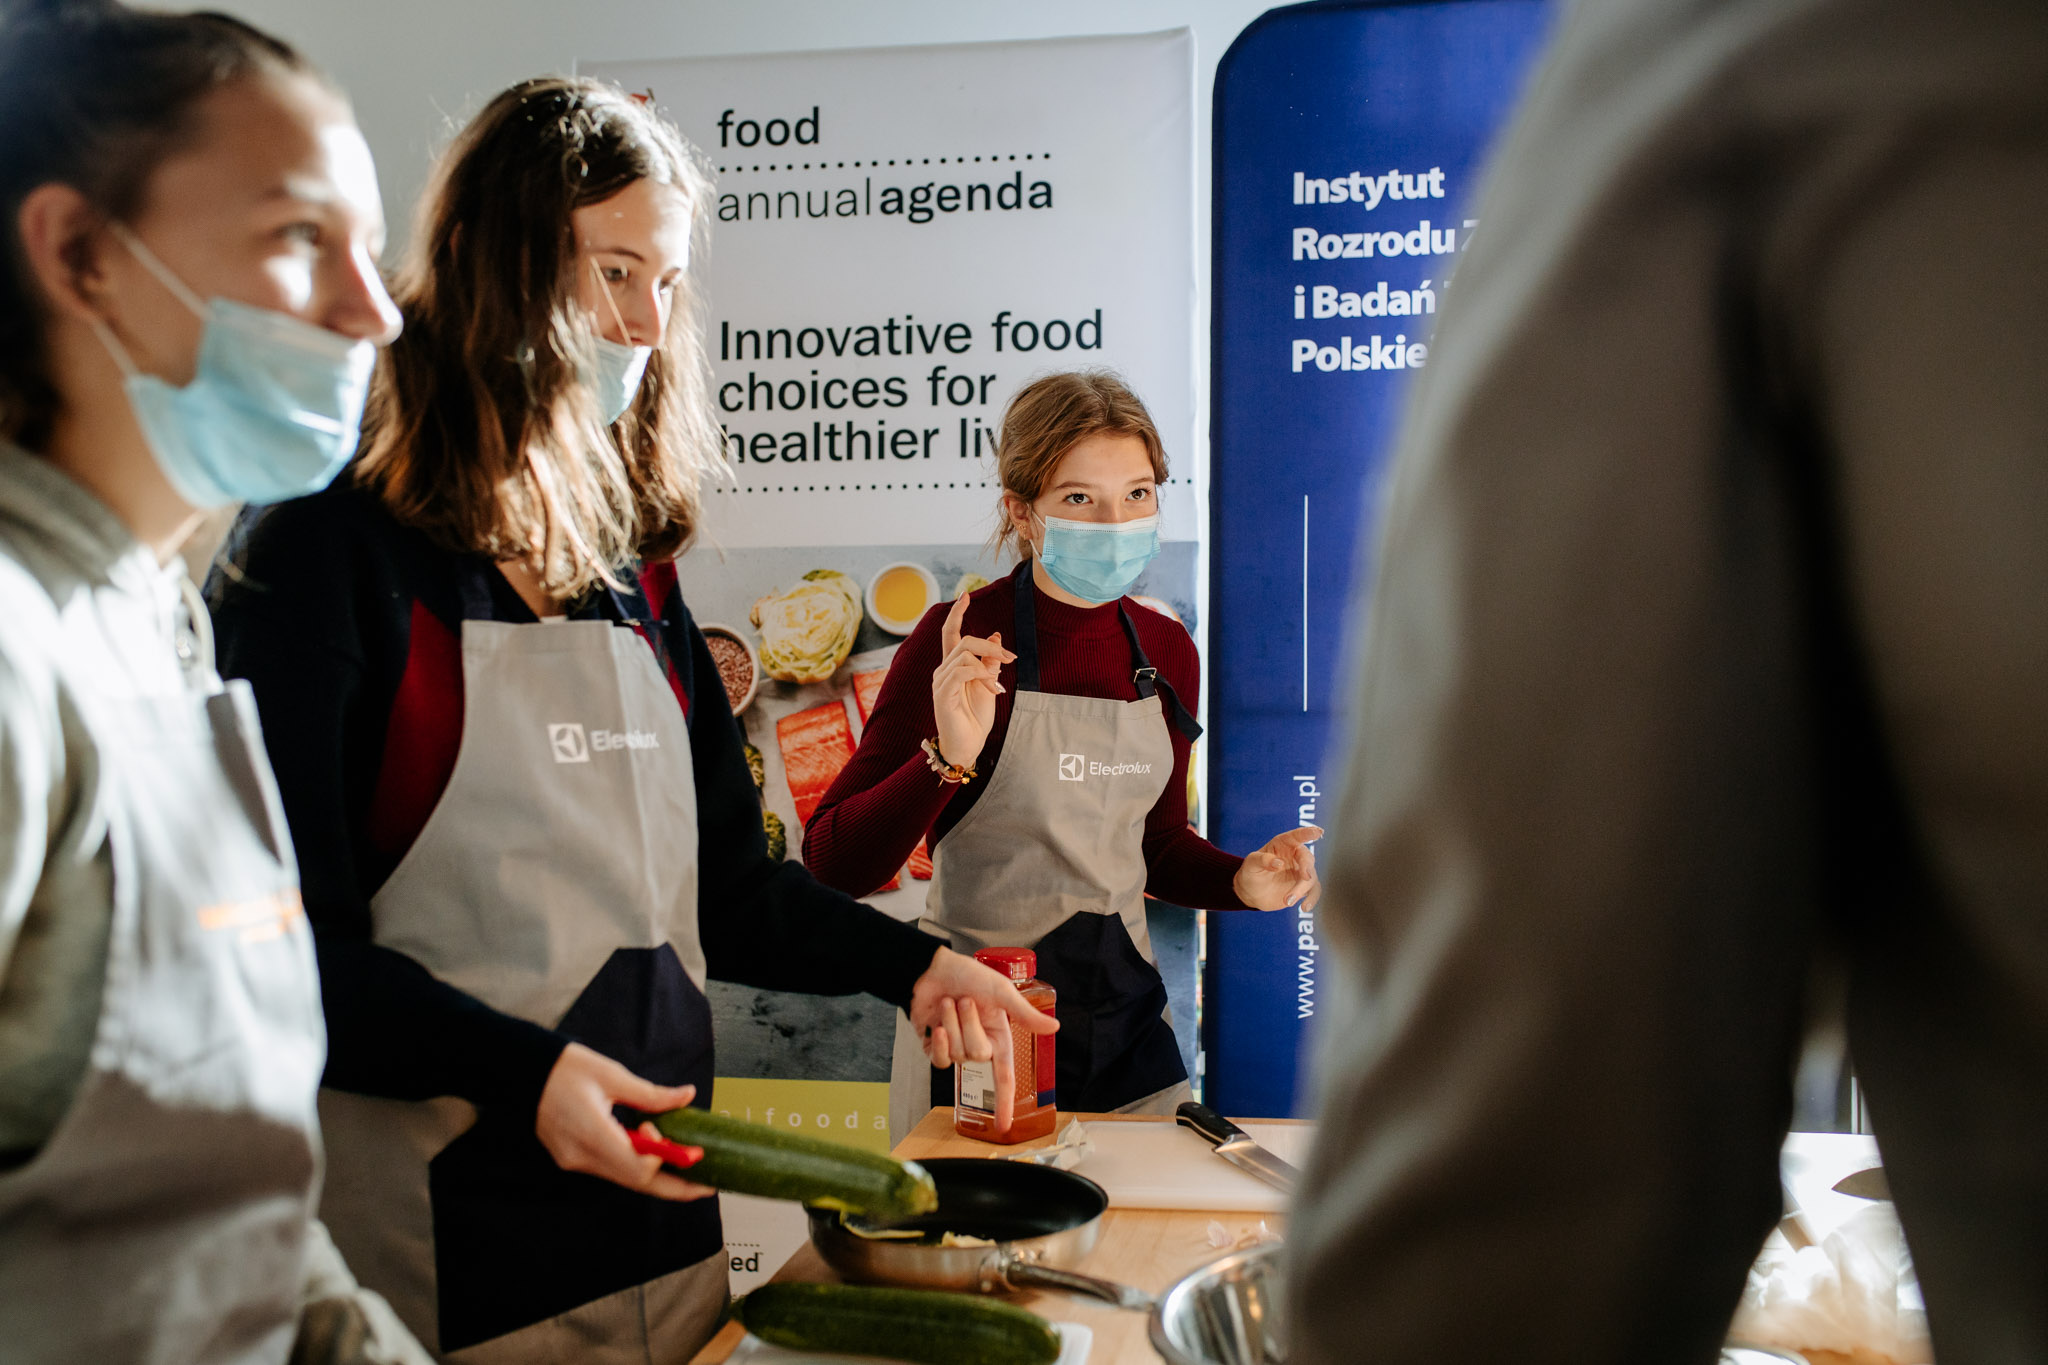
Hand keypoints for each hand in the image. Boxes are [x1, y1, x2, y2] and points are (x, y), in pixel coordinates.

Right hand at [534, 1043, 714, 1201]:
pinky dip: (636, 1165)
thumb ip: (652, 1095)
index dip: (671, 1161)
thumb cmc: (565, 1068)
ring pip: (625, 1180)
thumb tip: (686, 1096)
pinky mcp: (572, 1159)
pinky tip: (653, 1151)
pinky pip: (611, 1170)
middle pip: (637, 1184)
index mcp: (592, 1135)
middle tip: (708, 1183)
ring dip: (656, 1174)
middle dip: (675, 1187)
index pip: (640, 1170)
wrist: (522, 1072)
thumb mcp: (612, 1075)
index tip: (690, 1145)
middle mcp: (582, 1157)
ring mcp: (574, 1162)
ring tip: (685, 1161)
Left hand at [908, 946, 1058, 1132]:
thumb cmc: (968, 975)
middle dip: (969, 1025)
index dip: (1004, 1103)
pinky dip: (939, 1041)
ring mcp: (956, 1047)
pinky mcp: (935, 1047)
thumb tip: (1054, 1028)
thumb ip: (1025, 1014)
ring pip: (957, 1055)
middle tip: (965, 1000)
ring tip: (950, 1002)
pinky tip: (937, 1025)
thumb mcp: (1001, 992)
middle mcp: (979, 1045)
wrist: (930, 968)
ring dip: (952, 1024)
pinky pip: (939, 1059)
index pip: (1005, 1077)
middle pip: (978, 1056)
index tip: (1004, 1127)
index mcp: (999, 1036)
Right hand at [931, 594, 1014, 770]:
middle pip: (964, 640)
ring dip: (988, 665)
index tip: (965, 596)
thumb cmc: (976, 718)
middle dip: (990, 644)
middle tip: (1012, 657)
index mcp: (953, 666)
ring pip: (964, 654)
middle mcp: (943, 670)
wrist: (968, 746)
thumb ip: (991, 662)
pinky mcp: (943, 694)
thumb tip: (997, 636)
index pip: (950, 633)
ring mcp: (941, 681)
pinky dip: (979, 674)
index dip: (956, 614)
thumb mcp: (989, 685)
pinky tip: (990, 686)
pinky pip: (961, 671)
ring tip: (997, 685)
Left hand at [1233, 824, 1323, 910]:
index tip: (1318, 832)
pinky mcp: (1303, 887)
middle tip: (1305, 877)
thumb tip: (1279, 863)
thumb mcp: (1251, 864)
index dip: (1308, 833)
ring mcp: (1300, 871)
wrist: (1252, 892)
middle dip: (1307, 867)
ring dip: (1302, 889)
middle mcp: (1295, 856)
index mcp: (1283, 844)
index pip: (1296, 836)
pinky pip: (1313, 891)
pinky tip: (1305, 907)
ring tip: (1287, 901)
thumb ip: (1262, 860)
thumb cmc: (1251, 872)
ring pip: (1311, 877)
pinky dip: (1312, 899)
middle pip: (1307, 858)